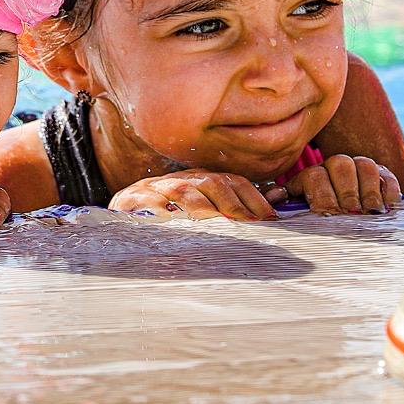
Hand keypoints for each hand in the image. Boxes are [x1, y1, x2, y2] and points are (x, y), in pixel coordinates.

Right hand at [108, 169, 276, 220]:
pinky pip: (146, 200)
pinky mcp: (130, 199)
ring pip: (182, 190)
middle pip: (211, 183)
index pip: (232, 181)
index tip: (269, 218)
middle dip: (232, 203)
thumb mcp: (204, 208)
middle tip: (247, 223)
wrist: (126, 212)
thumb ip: (237, 205)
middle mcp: (182, 180)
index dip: (252, 197)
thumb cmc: (171, 215)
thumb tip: (278, 196)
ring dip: (201, 205)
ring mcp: (155, 188)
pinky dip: (158, 207)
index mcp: (201, 180)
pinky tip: (169, 217)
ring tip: (215, 220)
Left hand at [281, 154, 400, 214]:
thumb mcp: (298, 210)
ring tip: (370, 212)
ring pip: (365, 165)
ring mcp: (360, 170)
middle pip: (340, 164)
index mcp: (312, 176)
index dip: (321, 196)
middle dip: (346, 191)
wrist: (343, 216)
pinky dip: (389, 191)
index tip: (327, 215)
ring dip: (368, 190)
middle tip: (350, 213)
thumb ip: (284, 201)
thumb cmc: (316, 217)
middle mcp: (335, 168)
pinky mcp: (384, 176)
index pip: (315, 176)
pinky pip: (388, 176)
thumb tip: (274, 195)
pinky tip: (387, 208)